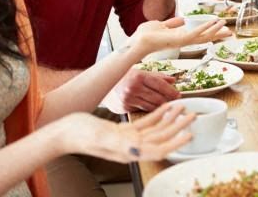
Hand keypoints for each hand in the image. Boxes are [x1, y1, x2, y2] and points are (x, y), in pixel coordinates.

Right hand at [62, 102, 193, 161]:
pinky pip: (146, 123)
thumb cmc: (79, 135)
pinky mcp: (124, 131)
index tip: (189, 134)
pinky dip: (158, 114)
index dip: (175, 143)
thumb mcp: (101, 138)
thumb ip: (121, 145)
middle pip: (162, 138)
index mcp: (129, 152)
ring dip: (171, 119)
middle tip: (193, 116)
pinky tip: (167, 106)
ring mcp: (129, 139)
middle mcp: (132, 147)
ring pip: (156, 129)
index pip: (159, 149)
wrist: (64, 131)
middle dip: (179, 127)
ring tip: (184, 108)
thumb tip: (138, 151)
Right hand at [106, 68, 180, 112]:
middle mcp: (134, 87)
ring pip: (152, 106)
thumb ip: (157, 77)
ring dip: (161, 107)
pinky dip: (150, 110)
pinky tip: (155, 110)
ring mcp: (129, 99)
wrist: (104, 86)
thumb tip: (173, 80)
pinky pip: (143, 111)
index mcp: (139, 76)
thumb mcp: (140, 73)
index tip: (178, 95)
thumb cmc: (124, 78)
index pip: (160, 84)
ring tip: (168, 107)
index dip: (171, 90)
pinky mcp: (125, 108)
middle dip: (169, 100)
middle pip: (157, 97)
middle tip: (176, 102)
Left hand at [132, 18, 227, 56]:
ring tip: (225, 25)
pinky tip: (214, 24)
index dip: (209, 31)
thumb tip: (183, 19)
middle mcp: (183, 40)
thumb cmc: (146, 34)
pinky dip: (206, 28)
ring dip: (215, 30)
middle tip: (229, 32)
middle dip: (217, 34)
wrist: (138, 40)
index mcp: (180, 36)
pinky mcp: (181, 39)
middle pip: (205, 38)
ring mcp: (183, 41)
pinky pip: (197, 33)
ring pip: (204, 36)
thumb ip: (173, 23)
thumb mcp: (162, 24)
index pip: (198, 34)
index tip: (220, 28)